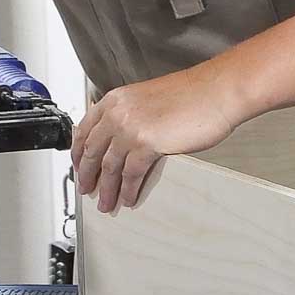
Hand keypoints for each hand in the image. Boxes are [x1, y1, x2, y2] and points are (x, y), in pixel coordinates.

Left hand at [71, 64, 241, 213]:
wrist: (216, 92)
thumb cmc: (193, 95)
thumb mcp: (149, 98)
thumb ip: (131, 115)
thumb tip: (123, 138)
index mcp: (116, 99)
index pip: (85, 130)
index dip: (78, 153)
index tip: (78, 165)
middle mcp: (118, 112)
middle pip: (92, 151)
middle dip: (87, 175)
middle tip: (86, 189)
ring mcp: (130, 128)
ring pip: (109, 167)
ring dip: (107, 189)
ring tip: (107, 202)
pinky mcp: (147, 144)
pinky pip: (131, 174)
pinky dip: (128, 189)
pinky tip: (128, 197)